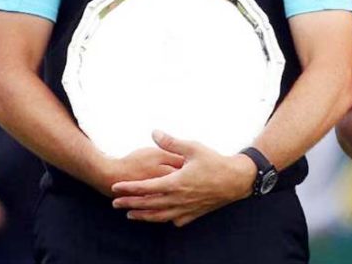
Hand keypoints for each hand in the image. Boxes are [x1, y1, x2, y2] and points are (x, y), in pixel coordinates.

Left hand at [110, 130, 256, 226]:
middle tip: (115, 203)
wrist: (236, 180)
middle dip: (130, 204)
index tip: (115, 187)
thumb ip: (171, 143)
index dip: (129, 188)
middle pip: (148, 204)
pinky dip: (165, 219)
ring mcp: (186, 208)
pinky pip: (175, 220)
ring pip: (159, 216)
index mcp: (175, 183)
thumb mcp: (193, 148)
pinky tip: (161, 218)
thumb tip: (155, 133)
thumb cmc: (215, 162)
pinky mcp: (195, 213)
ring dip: (143, 215)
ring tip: (131, 215)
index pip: (146, 187)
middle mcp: (178, 199)